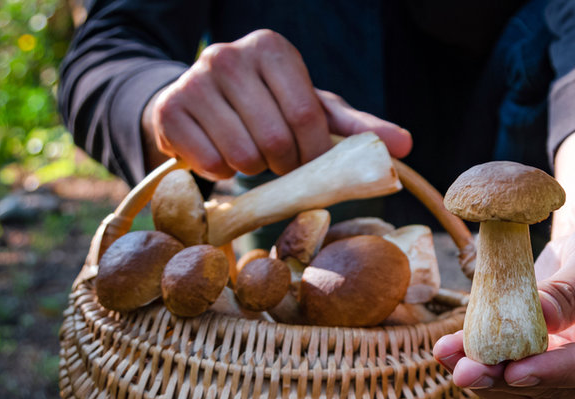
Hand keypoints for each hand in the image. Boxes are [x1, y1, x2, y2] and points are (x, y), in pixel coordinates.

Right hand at [142, 29, 411, 178]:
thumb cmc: (268, 108)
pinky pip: (209, 163)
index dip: (313, 153)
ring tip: (250, 153)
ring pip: (242, 155)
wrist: (199, 105)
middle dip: (284, 164)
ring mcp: (193, 80)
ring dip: (253, 169)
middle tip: (278, 160)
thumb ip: (359, 129)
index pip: (307, 116)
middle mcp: (229, 55)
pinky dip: (221, 172)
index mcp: (272, 48)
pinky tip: (220, 154)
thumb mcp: (314, 111)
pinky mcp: (168, 111)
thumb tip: (406, 145)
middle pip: (276, 139)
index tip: (310, 161)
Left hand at [434, 113, 574, 398]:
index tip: (513, 371)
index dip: (551, 372)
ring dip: (485, 380)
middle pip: (556, 390)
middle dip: (505, 377)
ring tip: (448, 354)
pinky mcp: (551, 384)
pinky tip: (451, 350)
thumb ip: (565, 296)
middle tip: (463, 365)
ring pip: (528, 398)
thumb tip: (530, 323)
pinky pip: (513, 387)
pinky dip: (484, 370)